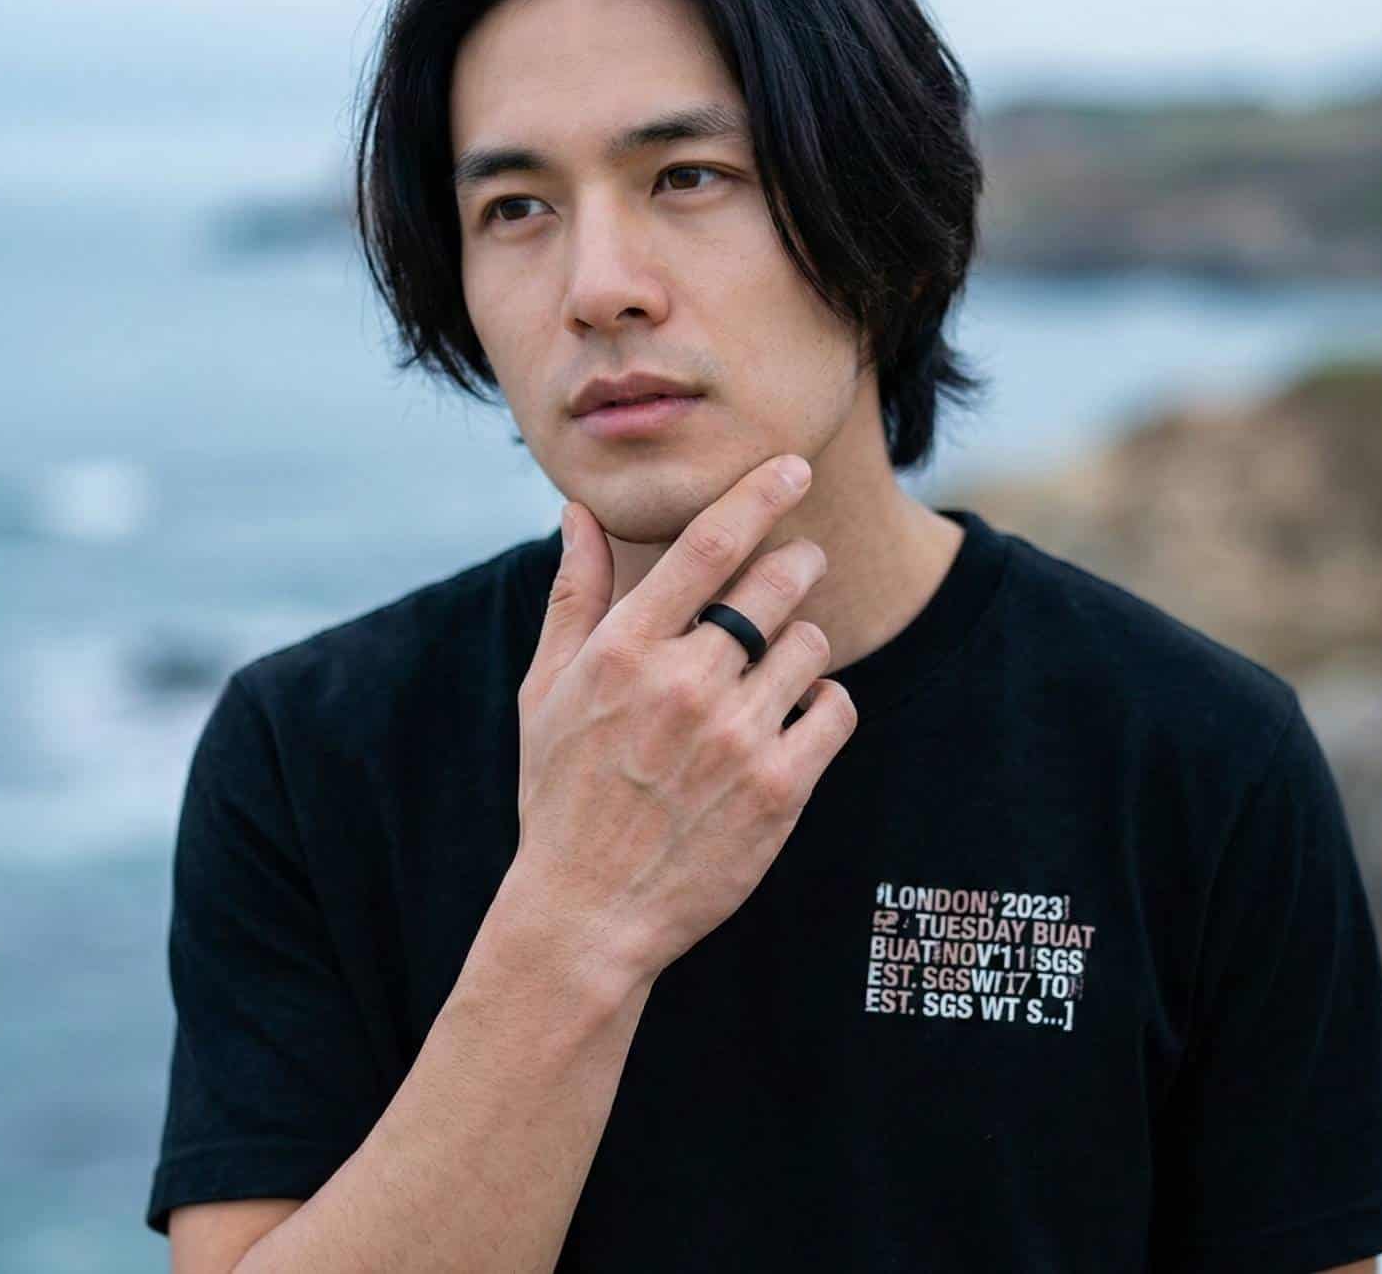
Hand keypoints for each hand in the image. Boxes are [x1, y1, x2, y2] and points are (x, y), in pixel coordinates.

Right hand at [509, 454, 857, 988]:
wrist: (587, 913)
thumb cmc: (561, 794)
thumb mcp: (544, 690)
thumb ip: (573, 594)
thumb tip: (578, 510)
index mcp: (623, 651)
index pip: (708, 543)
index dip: (759, 493)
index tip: (792, 467)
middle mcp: (683, 683)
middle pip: (776, 582)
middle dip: (797, 562)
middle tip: (799, 565)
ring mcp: (736, 737)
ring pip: (811, 643)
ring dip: (804, 641)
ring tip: (779, 666)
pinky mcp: (780, 789)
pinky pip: (836, 709)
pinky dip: (825, 702)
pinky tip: (796, 715)